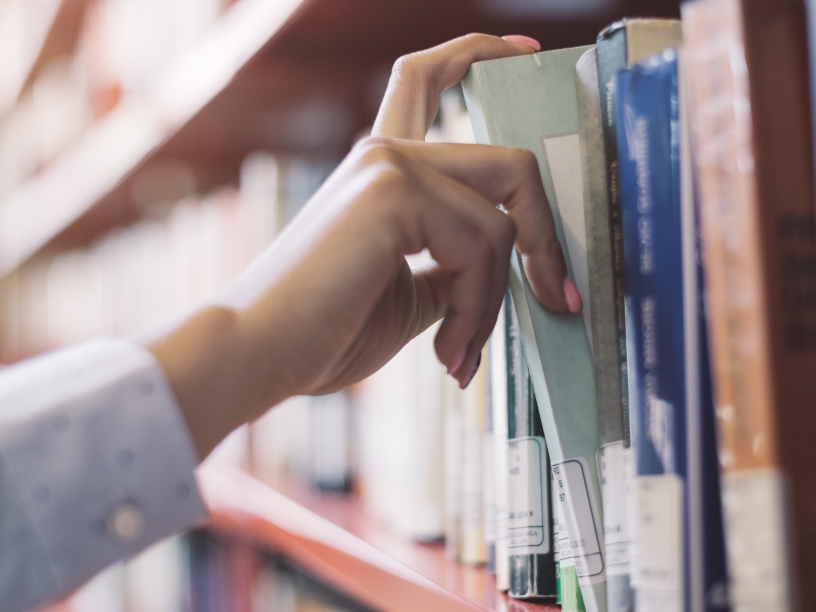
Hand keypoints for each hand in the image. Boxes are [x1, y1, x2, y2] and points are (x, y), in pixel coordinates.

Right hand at [147, 33, 576, 457]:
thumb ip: (457, 267)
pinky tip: (447, 351)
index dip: (482, 53)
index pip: (429, 77)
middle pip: (510, 165)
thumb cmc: (321, 334)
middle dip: (545, 238)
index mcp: (380, 168)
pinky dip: (479, 309)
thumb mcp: (411, 295)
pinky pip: (482, 248)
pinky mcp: (393, 192)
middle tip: (556, 297)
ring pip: (503, 222)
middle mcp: (385, 152)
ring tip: (461, 352)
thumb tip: (511, 270)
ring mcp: (389, 165)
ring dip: (497, 301)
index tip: (528, 52)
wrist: (258, 355)